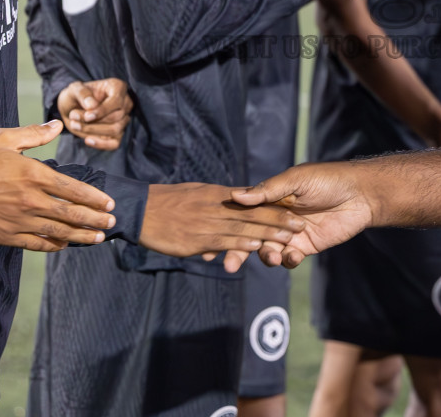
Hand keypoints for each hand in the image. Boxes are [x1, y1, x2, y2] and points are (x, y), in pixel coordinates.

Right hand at [0, 120, 116, 251]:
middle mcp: (31, 200)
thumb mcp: (3, 138)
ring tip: (98, 238)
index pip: (73, 188)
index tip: (109, 204)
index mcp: (33, 174)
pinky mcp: (7, 235)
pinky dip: (53, 246)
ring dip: (81, 236)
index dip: (94, 198)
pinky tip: (64, 245)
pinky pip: (36, 244)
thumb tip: (59, 124)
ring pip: (58, 232)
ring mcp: (19, 220)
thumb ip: (34, 134)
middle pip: (71, 213)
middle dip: (95, 220)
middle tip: (111, 224)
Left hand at [56, 78, 132, 149]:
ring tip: (75, 125)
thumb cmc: (76, 96)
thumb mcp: (74, 89)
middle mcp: (124, 102)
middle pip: (116, 117)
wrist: (72, 108)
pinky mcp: (118, 133)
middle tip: (73, 118)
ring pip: (115, 130)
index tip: (86, 116)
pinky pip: (115, 143)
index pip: (116, 101)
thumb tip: (92, 105)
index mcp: (117, 87)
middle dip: (93, 121)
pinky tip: (87, 140)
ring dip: (93, 130)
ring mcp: (123, 118)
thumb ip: (82, 93)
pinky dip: (101, 144)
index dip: (102, 110)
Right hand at [137, 183, 306, 269]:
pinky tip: (257, 247)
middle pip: (253, 213)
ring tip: (288, 237)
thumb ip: (219, 198)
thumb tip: (238, 200)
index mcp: (218, 194)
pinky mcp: (198, 239)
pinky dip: (242, 244)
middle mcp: (216, 206)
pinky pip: (224, 240)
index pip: (252, 200)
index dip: (274, 206)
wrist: (140, 209)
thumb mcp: (196, 192)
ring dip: (267, 233)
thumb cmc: (166, 201)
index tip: (294, 209)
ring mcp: (207, 223)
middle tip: (300, 224)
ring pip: (243, 228)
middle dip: (278, 220)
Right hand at [230, 163, 375, 268]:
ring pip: (268, 250)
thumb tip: (237, 196)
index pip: (244, 214)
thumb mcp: (296, 180)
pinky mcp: (305, 245)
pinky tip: (294, 255)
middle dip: (238, 251)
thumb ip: (268, 190)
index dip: (229, 226)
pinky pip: (289, 258)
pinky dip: (288, 260)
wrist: (360, 195)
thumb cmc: (327, 180)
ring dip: (266, 256)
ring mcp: (289, 233)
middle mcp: (275, 217)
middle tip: (229, 265)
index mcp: (270, 198)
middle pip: (250, 236)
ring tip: (271, 256)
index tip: (214, 240)